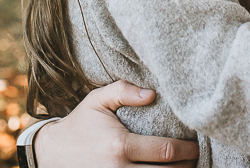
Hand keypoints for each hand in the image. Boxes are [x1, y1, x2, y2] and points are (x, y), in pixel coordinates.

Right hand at [34, 80, 199, 166]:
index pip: (166, 151)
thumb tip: (152, 93)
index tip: (197, 145)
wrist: (51, 153)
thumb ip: (124, 90)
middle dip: (187, 167)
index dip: (187, 150)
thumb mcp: (97, 100)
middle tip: (197, 157)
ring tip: (186, 167)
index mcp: (119, 146)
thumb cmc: (81, 124)